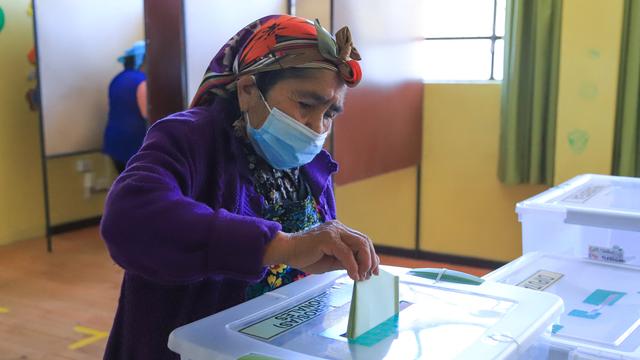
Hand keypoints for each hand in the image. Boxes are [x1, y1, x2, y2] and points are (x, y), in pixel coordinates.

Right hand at [263, 220, 379, 280]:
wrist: (286, 251)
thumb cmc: (306, 256)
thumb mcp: (331, 261)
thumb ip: (346, 261)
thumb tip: (363, 269)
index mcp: (340, 231)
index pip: (362, 240)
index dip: (371, 256)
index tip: (374, 271)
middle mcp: (339, 227)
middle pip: (365, 241)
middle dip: (371, 259)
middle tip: (371, 275)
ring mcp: (334, 231)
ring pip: (360, 244)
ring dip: (365, 262)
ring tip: (362, 276)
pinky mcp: (328, 238)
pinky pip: (347, 253)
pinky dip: (353, 266)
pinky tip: (353, 276)